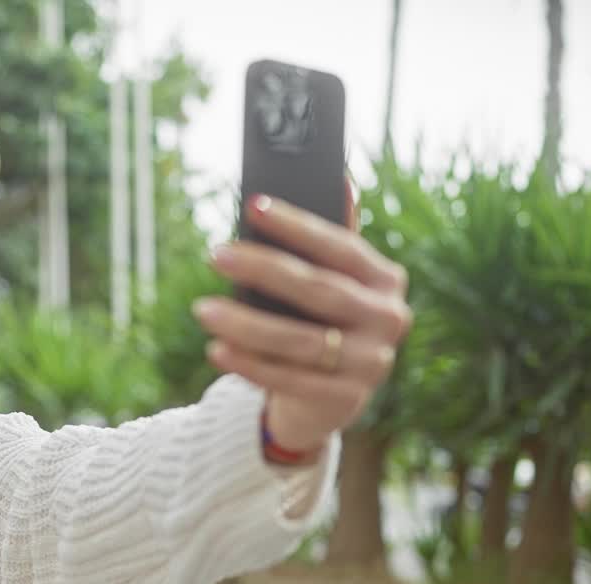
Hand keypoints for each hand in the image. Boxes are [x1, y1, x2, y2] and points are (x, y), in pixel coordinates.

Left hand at [192, 185, 411, 452]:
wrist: (329, 397)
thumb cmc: (321, 321)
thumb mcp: (331, 282)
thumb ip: (332, 238)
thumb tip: (340, 176)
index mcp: (385, 280)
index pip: (340, 246)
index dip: (296, 225)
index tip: (252, 205)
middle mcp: (388, 320)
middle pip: (318, 290)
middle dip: (263, 270)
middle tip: (215, 254)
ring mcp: (371, 364)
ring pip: (300, 340)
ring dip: (246, 324)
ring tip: (202, 309)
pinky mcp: (346, 400)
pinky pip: (289, 380)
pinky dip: (249, 364)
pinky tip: (216, 349)